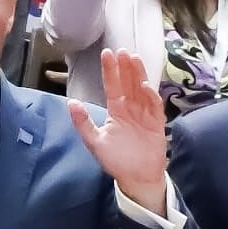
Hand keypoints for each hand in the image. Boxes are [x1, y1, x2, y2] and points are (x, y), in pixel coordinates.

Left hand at [68, 46, 170, 208]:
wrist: (136, 178)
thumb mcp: (95, 142)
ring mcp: (145, 114)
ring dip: (138, 75)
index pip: (112, 86)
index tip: (106, 53)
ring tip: (133, 59)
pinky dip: (150, 96)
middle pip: (128, 83)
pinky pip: (154, 106)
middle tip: (122, 50)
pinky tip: (144, 85)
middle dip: (125, 67)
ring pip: (142, 89)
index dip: (110, 70)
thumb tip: (70, 102)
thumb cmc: (116, 160)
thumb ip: (83, 123)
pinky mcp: (157, 123)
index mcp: (116, 110)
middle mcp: (131, 108)